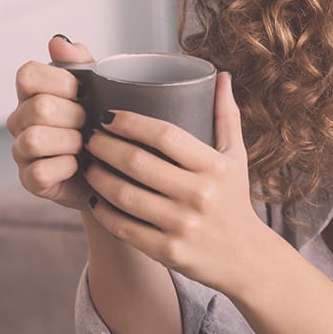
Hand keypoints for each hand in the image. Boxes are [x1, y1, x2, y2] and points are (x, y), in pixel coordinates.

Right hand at [6, 35, 90, 209]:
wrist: (117, 174)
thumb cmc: (104, 129)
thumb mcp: (101, 92)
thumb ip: (81, 64)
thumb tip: (59, 42)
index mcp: (34, 93)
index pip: (28, 74)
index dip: (59, 82)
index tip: (83, 93)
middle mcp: (21, 120)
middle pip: (39, 107)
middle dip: (75, 116)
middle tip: (90, 124)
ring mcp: (22, 150)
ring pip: (35, 138)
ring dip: (70, 142)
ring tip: (86, 147)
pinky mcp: (30, 180)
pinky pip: (40, 170)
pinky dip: (65, 168)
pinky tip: (79, 166)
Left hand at [83, 72, 264, 292]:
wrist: (245, 257)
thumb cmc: (233, 200)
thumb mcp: (236, 158)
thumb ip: (226, 116)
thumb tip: (221, 76)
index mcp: (214, 167)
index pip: (165, 135)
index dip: (131, 122)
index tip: (108, 115)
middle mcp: (199, 195)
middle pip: (137, 163)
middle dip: (104, 146)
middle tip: (89, 137)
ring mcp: (182, 225)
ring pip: (124, 195)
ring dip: (98, 177)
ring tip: (88, 164)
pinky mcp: (168, 251)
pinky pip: (124, 228)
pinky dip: (104, 212)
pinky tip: (95, 199)